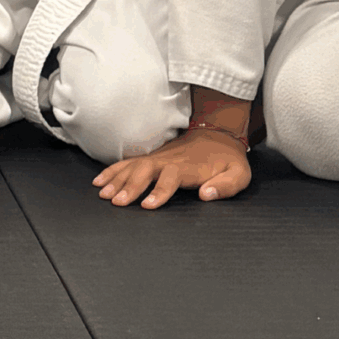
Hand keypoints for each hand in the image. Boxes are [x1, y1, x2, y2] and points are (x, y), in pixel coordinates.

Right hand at [93, 92, 254, 207]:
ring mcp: (159, 157)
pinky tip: (100, 181)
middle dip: (130, 186)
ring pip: (133, 165)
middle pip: (145, 170)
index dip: (159, 191)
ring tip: (103, 193)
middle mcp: (169, 160)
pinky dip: (113, 170)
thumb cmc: (228, 159)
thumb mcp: (238, 174)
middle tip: (116, 202)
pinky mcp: (153, 157)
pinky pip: (129, 162)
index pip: (171, 177)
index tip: (147, 205)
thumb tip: (206, 195)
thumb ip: (225, 186)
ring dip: (117, 178)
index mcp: (189, 166)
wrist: (218, 133)